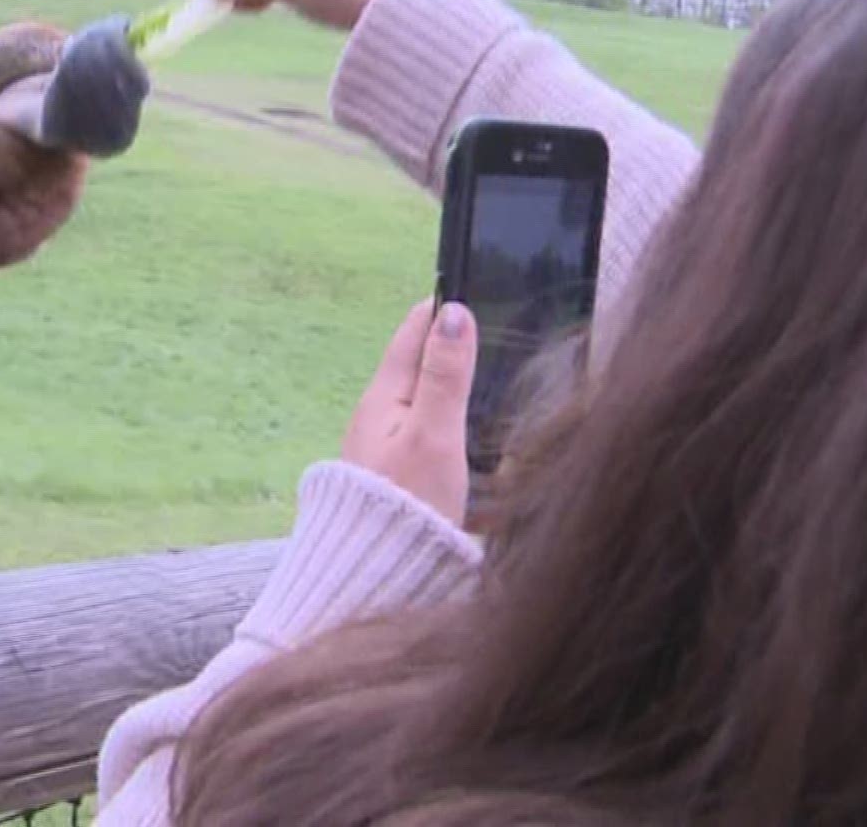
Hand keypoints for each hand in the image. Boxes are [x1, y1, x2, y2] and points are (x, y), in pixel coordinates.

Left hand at [341, 299, 477, 525]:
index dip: (444, 308)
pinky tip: (472, 439)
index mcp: (383, 396)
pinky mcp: (396, 478)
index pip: (414, 330)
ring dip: (452, 390)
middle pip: (418, 366)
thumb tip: (453, 312)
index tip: (473, 288)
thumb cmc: (406, 505)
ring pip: (424, 403)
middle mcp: (378, 417)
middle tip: (490, 330)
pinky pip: (427, 438)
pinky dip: (451, 429)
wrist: (376, 577)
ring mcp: (384, 448)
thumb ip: (445, 375)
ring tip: (488, 378)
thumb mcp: (435, 433)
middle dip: (450, 348)